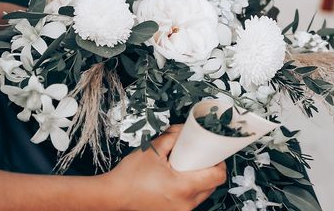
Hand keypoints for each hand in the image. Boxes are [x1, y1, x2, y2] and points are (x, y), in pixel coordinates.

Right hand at [105, 125, 226, 210]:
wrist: (114, 195)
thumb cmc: (131, 174)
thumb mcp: (153, 149)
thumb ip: (172, 136)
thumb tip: (185, 129)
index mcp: (183, 187)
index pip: (217, 177)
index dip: (219, 162)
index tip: (213, 152)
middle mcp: (185, 204)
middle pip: (212, 186)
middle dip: (209, 169)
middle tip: (199, 156)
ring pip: (202, 195)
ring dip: (199, 180)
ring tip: (186, 167)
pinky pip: (190, 201)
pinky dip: (189, 189)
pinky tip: (178, 179)